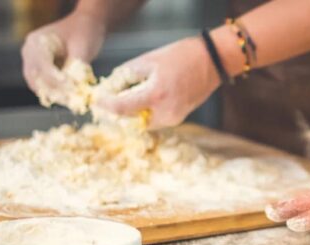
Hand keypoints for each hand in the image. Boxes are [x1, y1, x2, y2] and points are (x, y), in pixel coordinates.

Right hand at [21, 12, 105, 104]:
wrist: (85, 24)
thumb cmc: (84, 32)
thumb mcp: (83, 47)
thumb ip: (77, 67)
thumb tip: (76, 87)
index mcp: (36, 43)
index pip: (42, 66)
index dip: (55, 79)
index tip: (71, 89)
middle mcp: (29, 52)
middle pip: (36, 78)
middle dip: (53, 92)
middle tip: (71, 102)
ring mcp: (33, 61)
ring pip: (38, 85)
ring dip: (54, 95)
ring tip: (71, 103)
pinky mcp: (41, 69)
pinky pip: (44, 85)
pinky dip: (55, 92)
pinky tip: (69, 99)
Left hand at [95, 37, 219, 128]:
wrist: (213, 61)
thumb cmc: (182, 55)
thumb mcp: (149, 60)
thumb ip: (126, 74)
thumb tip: (112, 85)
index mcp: (156, 94)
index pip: (122, 108)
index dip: (105, 105)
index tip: (96, 100)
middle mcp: (165, 112)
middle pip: (131, 121)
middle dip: (118, 114)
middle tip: (107, 103)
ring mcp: (174, 117)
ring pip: (144, 124)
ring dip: (132, 115)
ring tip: (124, 101)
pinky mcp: (180, 117)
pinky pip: (156, 121)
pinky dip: (146, 114)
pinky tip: (142, 102)